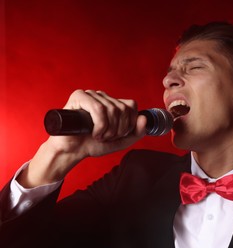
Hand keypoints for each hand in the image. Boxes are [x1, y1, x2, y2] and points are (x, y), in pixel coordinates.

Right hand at [18, 90, 146, 187]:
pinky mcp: (78, 96)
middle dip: (118, 129)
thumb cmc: (94, 144)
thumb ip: (136, 132)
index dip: (129, 123)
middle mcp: (102, 96)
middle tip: (106, 138)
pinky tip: (94, 133)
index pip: (131, 105)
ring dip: (108, 130)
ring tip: (99, 136)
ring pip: (111, 109)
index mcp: (112, 102)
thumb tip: (144, 118)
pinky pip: (99, 109)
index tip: (118, 135)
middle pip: (123, 109)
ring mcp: (90, 95)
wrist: (73, 152)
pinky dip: (100, 125)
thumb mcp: (121, 141)